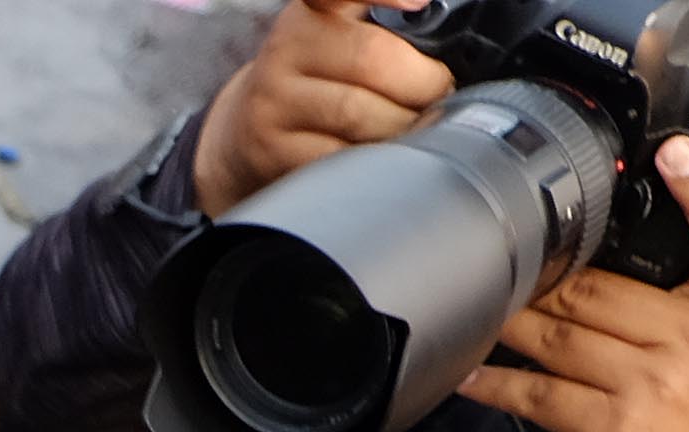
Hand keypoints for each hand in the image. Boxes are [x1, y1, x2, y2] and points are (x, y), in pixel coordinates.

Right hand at [194, 0, 457, 215]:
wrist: (248, 130)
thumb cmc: (317, 80)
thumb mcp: (339, 36)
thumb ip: (384, 27)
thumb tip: (437, 22)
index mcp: (312, 12)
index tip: (417, 4)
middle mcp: (286, 50)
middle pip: (372, 60)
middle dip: (424, 82)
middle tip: (441, 92)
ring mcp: (273, 103)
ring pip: (359, 114)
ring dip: (406, 125)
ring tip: (418, 125)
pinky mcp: (272, 151)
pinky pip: (342, 157)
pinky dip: (376, 158)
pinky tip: (386, 152)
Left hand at [457, 139, 688, 431]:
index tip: (673, 151)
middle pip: (603, 291)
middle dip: (546, 277)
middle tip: (505, 256)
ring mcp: (652, 387)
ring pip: (562, 337)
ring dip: (510, 322)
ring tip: (475, 304)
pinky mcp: (611, 431)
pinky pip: (537, 395)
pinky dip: (496, 384)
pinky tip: (466, 375)